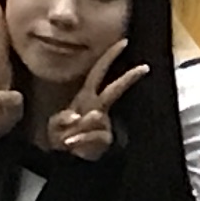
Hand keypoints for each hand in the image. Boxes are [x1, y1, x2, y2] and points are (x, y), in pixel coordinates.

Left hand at [46, 41, 149, 158]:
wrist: (70, 158)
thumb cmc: (64, 135)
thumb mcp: (56, 124)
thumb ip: (63, 119)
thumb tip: (78, 117)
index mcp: (86, 96)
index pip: (99, 72)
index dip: (109, 57)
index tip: (124, 42)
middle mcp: (97, 107)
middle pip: (115, 89)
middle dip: (128, 78)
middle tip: (144, 67)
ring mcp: (102, 122)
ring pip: (96, 117)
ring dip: (77, 128)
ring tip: (66, 138)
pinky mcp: (105, 138)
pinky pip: (93, 135)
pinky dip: (79, 140)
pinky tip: (70, 143)